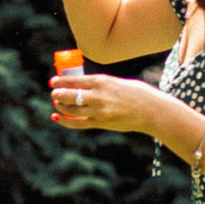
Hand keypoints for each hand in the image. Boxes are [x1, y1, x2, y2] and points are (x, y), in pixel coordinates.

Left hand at [49, 71, 164, 134]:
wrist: (151, 111)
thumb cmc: (136, 94)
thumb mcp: (116, 82)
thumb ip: (100, 85)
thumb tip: (82, 85)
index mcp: (102, 81)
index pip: (74, 80)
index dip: (60, 81)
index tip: (53, 81)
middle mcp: (98, 96)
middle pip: (69, 95)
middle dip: (58, 94)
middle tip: (54, 93)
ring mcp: (98, 111)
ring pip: (71, 109)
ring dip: (61, 106)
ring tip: (56, 104)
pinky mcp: (101, 123)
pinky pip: (78, 123)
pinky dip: (65, 120)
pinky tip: (57, 117)